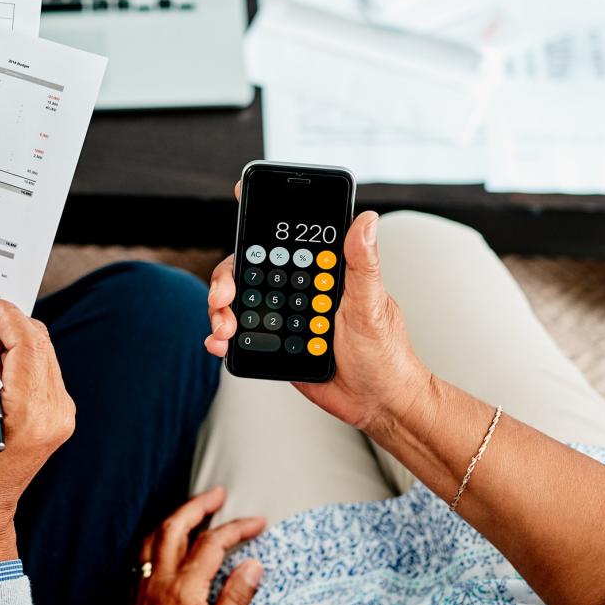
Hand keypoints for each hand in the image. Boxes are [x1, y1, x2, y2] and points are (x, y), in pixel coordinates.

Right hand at [0, 293, 75, 569]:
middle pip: (37, 341)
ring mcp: (60, 414)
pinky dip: (15, 358)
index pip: (26, 341)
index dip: (2, 313)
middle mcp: (54, 412)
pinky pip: (40, 368)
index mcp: (30, 413)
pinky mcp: (56, 414)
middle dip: (3, 324)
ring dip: (8, 340)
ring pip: (40, 351)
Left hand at [135, 487, 264, 604]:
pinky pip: (139, 557)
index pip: (213, 543)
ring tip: (190, 511)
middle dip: (197, 505)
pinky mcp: (132, 598)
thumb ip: (235, 597)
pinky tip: (163, 544)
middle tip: (216, 494)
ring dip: (173, 519)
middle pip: (174, 527)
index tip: (256, 522)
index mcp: (184, 588)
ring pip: (152, 538)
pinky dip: (154, 540)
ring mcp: (142, 589)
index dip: (237, 528)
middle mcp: (159, 581)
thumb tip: (252, 566)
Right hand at [205, 186, 430, 431]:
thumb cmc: (385, 352)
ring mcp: (283, 318)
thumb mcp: (373, 305)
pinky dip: (222, 337)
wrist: (377, 402)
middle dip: (228, 278)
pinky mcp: (273, 347)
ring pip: (240, 303)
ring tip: (223, 326)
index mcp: (322, 274)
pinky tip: (219, 342)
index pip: (286, 241)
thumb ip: (362, 264)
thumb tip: (365, 220)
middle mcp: (299, 291)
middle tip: (223, 295)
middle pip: (250, 271)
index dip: (261, 222)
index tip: (242, 203)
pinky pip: (241, 336)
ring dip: (221, 310)